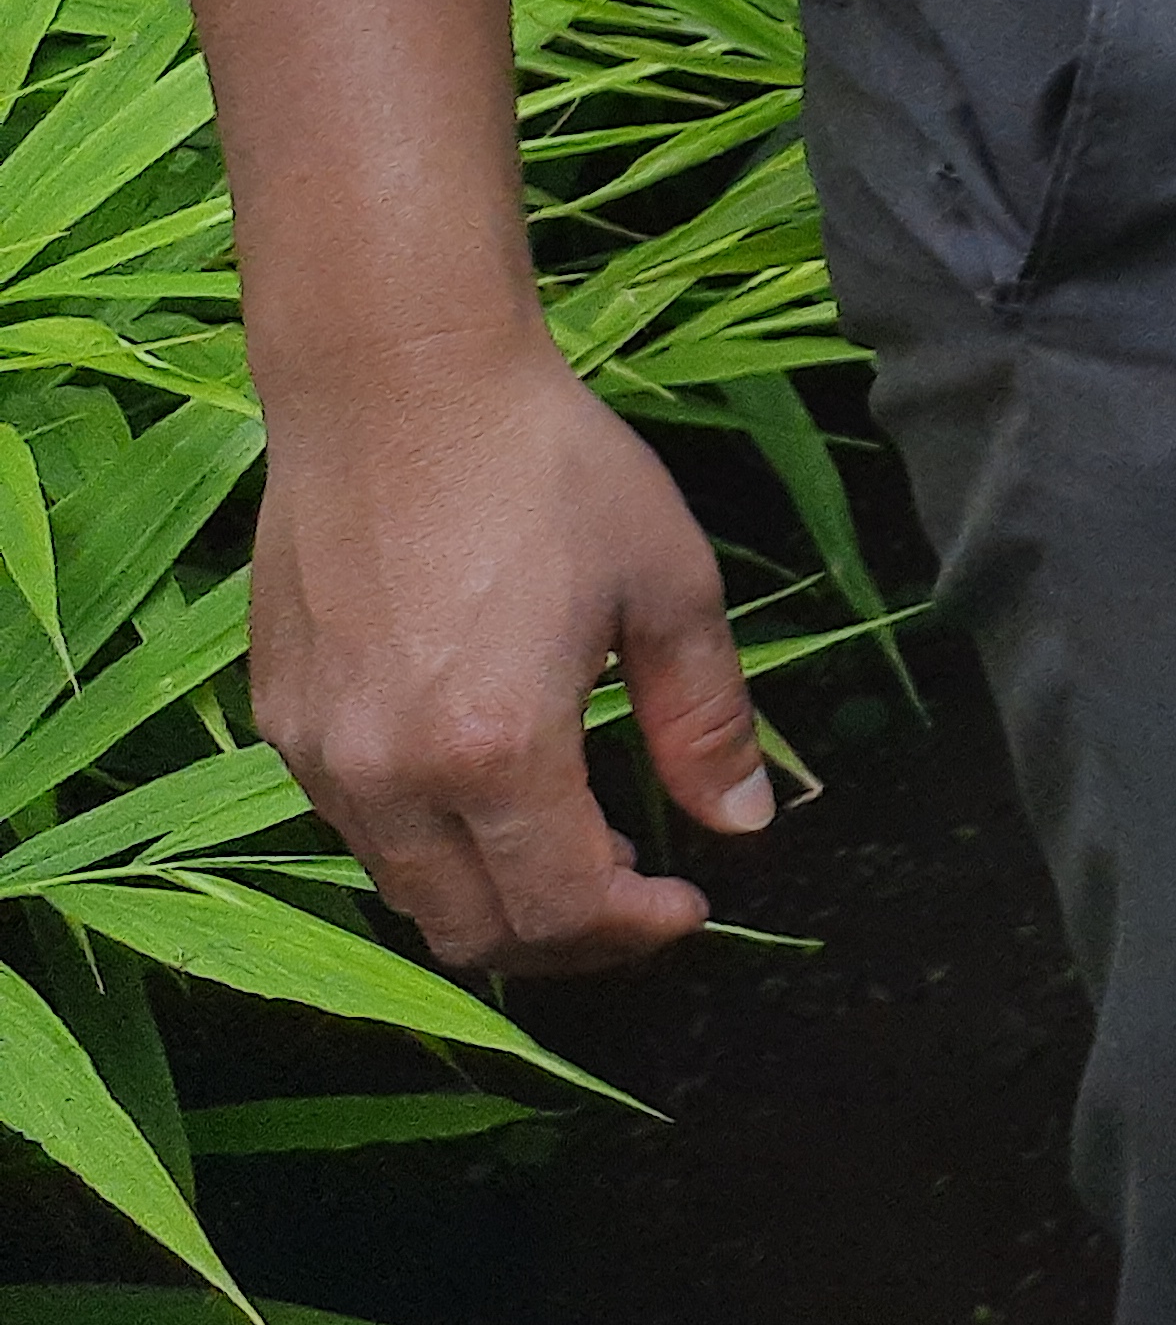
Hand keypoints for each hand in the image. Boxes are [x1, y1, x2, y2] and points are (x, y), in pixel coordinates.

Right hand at [250, 332, 767, 976]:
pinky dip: (432, 841)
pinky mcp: (282, 719)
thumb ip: (705, 719)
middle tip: (634, 889)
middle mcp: (388, 774)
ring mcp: (319, 753)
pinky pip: (356, 826)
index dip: (631, 933)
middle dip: (567, 938)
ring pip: (407, 889)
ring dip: (494, 893)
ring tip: (575, 838)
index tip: (686, 905)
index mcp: (495, 749)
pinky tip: (491, 784)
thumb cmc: (546, 468)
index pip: (559, 911)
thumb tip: (744, 824)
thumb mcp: (667, 586)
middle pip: (472, 932)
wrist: (398, 386)